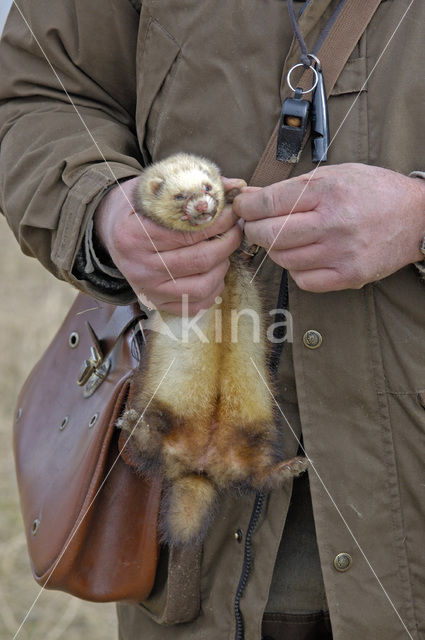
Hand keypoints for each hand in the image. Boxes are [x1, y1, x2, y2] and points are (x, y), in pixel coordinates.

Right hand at [94, 176, 243, 313]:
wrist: (110, 233)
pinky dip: (213, 289)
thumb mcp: (154, 187)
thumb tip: (235, 186)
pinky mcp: (157, 303)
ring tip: (224, 250)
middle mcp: (139, 267)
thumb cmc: (136, 207)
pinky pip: (195, 305)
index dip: (218, 222)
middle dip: (227, 243)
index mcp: (133, 235)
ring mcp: (148, 289)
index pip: (188, 232)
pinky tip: (214, 271)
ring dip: (223, 266)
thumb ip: (193, 185)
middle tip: (236, 229)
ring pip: (202, 286)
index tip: (232, 212)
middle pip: (199, 260)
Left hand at [233, 163, 424, 291]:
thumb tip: (251, 198)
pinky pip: (303, 280)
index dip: (246, 208)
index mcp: (327, 191)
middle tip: (255, 225)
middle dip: (253, 230)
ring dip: (275, 249)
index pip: (268, 204)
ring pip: (283, 259)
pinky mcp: (349, 276)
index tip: (241, 208)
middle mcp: (333, 223)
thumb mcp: (334, 175)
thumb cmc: (373, 191)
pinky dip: (296, 269)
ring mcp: (341, 253)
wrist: (416, 216)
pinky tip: (305, 256)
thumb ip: (292, 188)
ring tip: (285, 238)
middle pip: (269, 235)